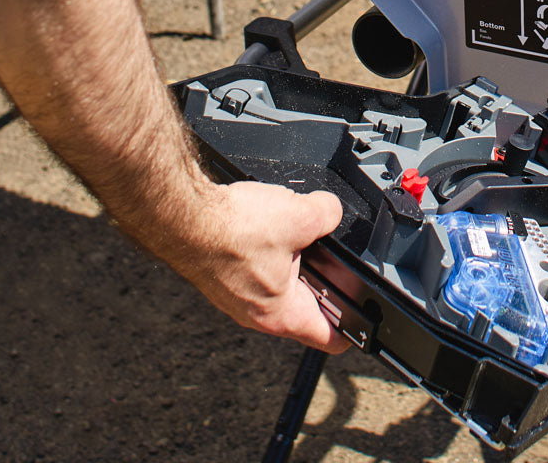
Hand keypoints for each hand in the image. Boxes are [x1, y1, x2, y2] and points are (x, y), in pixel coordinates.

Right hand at [176, 181, 349, 351]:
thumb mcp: (302, 215)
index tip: (365, 316)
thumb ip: (329, 214)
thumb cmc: (230, 230)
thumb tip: (331, 210)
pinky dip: (269, 245)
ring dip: (293, 256)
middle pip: (306, 303)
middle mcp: (257, 313)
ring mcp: (237, 295)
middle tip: (333, 252)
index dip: (354, 327)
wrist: (183, 216)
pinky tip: (267, 222)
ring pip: (281, 280)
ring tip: (298, 228)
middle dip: (323, 276)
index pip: (330, 337)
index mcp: (282, 314)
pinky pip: (258, 264)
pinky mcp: (224, 275)